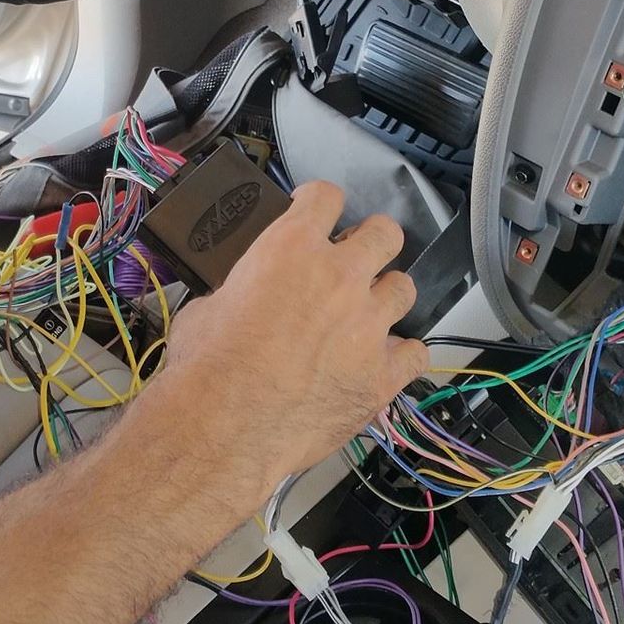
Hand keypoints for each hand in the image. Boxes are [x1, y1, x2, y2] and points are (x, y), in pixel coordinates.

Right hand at [132, 181, 427, 505]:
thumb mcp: (207, 307)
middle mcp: (340, 276)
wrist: (225, 426)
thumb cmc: (207, 369)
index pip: (326, 197)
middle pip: (385, 233)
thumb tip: (237, 301)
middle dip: (372, 241)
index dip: (321, 202)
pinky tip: (383, 361)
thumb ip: (239, 290)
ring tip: (366, 315)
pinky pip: (416, 353)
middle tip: (355, 259)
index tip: (317, 212)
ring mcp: (368, 324)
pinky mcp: (383, 373)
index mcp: (292, 248)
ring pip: (404, 288)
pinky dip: (401, 355)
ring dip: (386, 297)